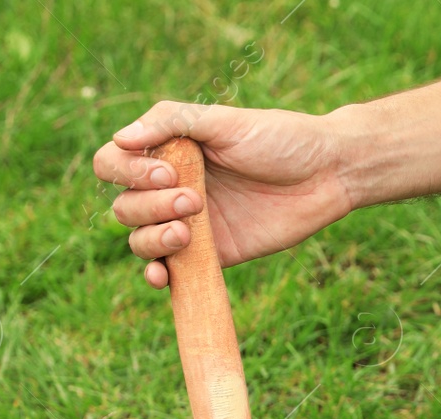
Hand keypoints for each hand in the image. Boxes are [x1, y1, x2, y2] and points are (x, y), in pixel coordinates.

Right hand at [92, 100, 353, 287]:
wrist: (327, 173)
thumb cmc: (278, 138)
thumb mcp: (224, 121)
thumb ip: (172, 122)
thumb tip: (120, 138)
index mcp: (167, 151)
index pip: (113, 164)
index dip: (126, 172)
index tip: (167, 172)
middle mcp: (170, 188)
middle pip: (124, 206)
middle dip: (149, 205)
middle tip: (194, 200)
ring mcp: (188, 225)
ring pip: (140, 240)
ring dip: (151, 238)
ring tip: (186, 232)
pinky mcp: (211, 257)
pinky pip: (170, 272)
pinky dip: (157, 275)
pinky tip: (161, 276)